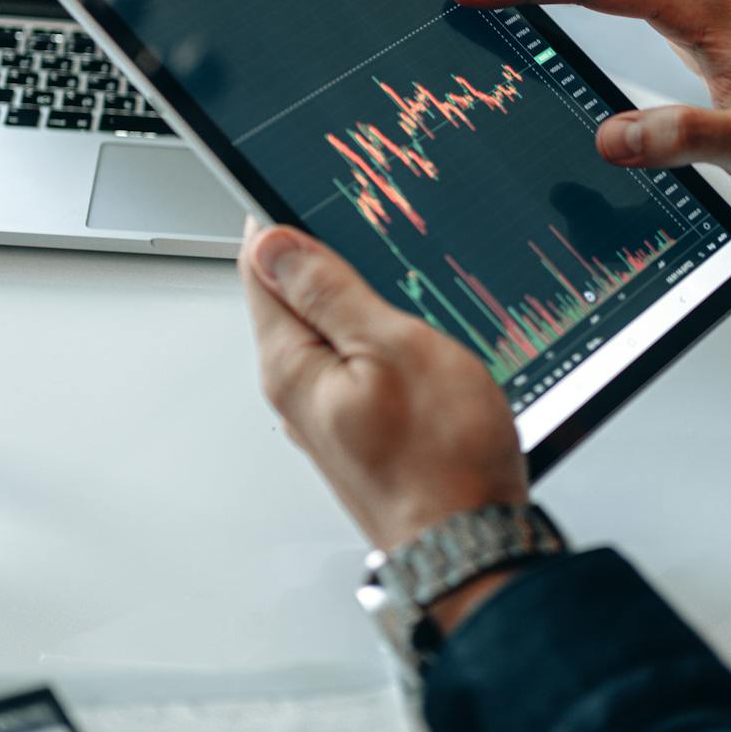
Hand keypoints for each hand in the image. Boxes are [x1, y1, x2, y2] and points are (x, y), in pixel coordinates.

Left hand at [239, 220, 527, 554]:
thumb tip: (273, 242)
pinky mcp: (359, 427)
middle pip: (290, 295)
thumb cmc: (442, 460)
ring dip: (355, 293)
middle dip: (321, 253)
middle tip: (369, 221)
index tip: (308, 186)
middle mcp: (296, 391)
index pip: (259, 267)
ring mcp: (327, 412)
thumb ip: (329, 292)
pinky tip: (411, 326)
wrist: (472, 545)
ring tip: (398, 269)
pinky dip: (376, 332)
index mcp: (290, 365)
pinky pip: (354, 359)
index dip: (280, 218)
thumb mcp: (392, 348)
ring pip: (328, 327)